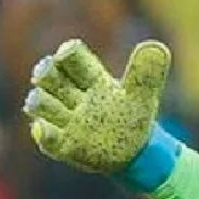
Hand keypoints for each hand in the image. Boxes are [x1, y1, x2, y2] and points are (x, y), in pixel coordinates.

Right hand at [24, 39, 169, 173]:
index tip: (66, 53)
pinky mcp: (64, 145)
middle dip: (45, 72)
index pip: (73, 59)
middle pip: (49, 77)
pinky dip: (43, 132)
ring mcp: (66, 121)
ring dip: (41, 101)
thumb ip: (148, 74)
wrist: (133, 152)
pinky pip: (48, 138)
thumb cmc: (133, 116)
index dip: (67, 54)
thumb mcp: (142, 95)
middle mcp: (74, 97)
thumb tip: (157, 47)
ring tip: (50, 103)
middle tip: (44, 73)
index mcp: (92, 79)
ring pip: (41, 104)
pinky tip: (42, 128)